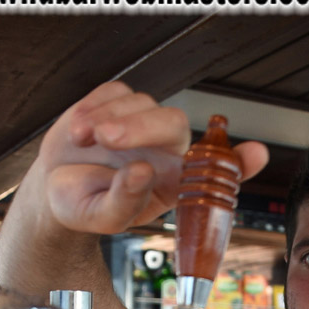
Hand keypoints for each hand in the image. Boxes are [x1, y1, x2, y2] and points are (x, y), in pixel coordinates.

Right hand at [38, 80, 268, 234]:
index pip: (217, 171)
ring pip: (141, 103)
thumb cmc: (84, 207)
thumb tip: (143, 170)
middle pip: (172, 122)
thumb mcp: (101, 217)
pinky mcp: (118, 102)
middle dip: (140, 126)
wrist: (52, 189)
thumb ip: (124, 200)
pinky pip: (114, 92)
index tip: (256, 154)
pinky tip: (80, 130)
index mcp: (174, 184)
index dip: (239, 162)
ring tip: (84, 140)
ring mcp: (143, 124)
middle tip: (107, 138)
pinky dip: (94, 107)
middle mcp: (165, 151)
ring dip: (108, 118)